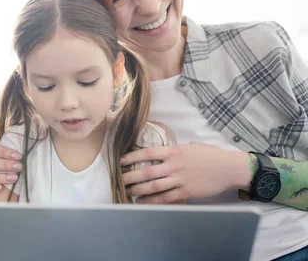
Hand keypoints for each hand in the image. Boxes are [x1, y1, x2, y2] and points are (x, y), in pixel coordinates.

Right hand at [0, 144, 21, 196]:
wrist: (7, 188)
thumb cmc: (10, 169)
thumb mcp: (10, 159)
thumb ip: (12, 155)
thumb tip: (21, 151)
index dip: (4, 152)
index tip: (19, 156)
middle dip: (5, 165)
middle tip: (18, 167)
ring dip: (0, 177)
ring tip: (14, 178)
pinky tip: (0, 188)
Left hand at [121, 142, 251, 203]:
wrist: (229, 168)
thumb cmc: (211, 155)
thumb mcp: (190, 146)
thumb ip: (175, 150)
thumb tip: (163, 153)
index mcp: (174, 151)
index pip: (147, 153)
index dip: (131, 157)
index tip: (121, 161)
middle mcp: (174, 165)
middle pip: (146, 172)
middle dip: (130, 176)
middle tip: (120, 180)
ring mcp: (180, 179)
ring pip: (153, 186)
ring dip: (138, 190)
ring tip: (128, 191)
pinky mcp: (186, 192)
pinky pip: (165, 198)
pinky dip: (152, 200)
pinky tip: (143, 202)